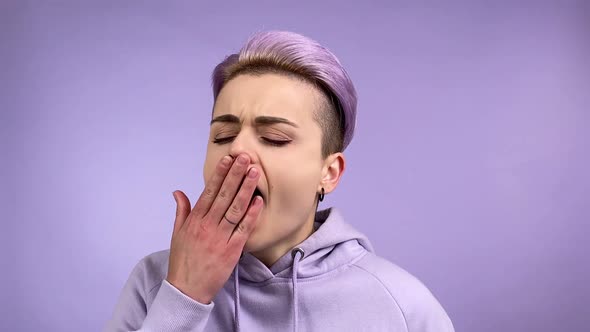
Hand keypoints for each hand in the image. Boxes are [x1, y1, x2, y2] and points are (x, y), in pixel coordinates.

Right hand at [166, 153, 262, 303]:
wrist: (186, 290)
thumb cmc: (183, 261)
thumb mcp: (177, 234)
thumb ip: (181, 211)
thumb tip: (178, 192)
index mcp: (195, 220)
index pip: (209, 192)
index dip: (219, 174)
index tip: (228, 159)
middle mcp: (207, 226)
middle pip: (224, 196)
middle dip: (235, 175)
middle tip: (246, 157)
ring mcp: (220, 238)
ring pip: (235, 209)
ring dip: (246, 189)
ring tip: (254, 172)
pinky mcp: (231, 250)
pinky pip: (243, 229)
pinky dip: (251, 215)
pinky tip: (258, 201)